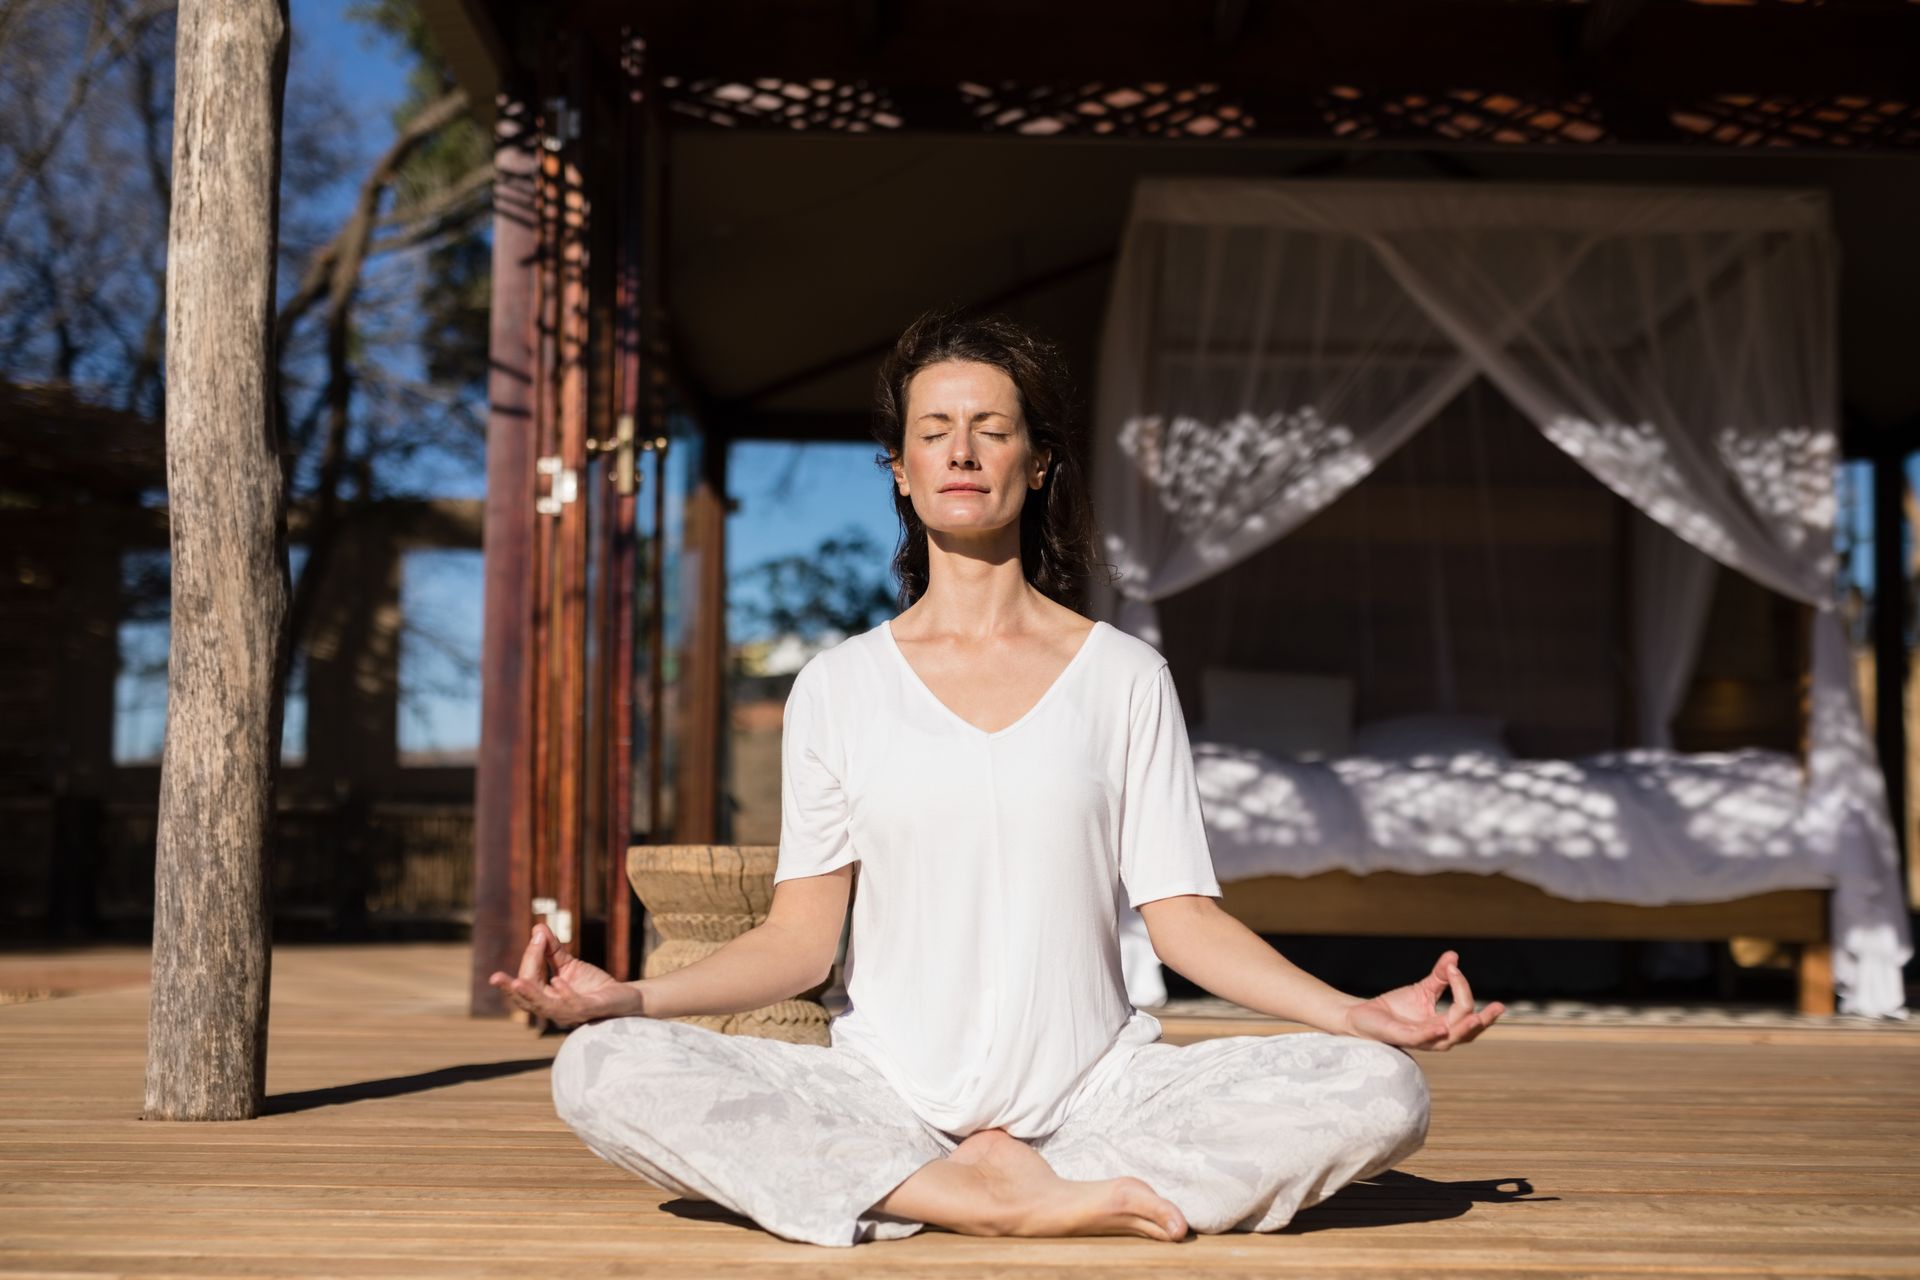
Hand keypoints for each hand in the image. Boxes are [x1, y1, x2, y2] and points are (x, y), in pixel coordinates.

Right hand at [488, 923, 634, 1027]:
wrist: (624, 997)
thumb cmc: (593, 985)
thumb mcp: (569, 965)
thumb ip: (552, 951)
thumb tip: (537, 928)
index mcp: (546, 999)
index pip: (529, 980)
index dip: (530, 958)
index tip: (537, 935)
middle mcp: (554, 1010)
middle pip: (527, 1000)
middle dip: (510, 989)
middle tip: (495, 977)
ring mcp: (571, 1012)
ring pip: (545, 1006)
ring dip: (530, 993)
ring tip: (517, 981)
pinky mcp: (590, 1010)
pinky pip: (573, 1005)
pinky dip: (564, 993)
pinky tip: (557, 981)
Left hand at [1340, 950, 1504, 1051]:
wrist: (1364, 1014)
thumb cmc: (1395, 1007)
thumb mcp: (1422, 989)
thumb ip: (1440, 977)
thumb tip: (1454, 956)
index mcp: (1444, 1025)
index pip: (1465, 1012)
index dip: (1463, 989)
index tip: (1454, 968)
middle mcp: (1437, 1036)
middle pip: (1467, 1032)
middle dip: (1484, 1020)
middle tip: (1498, 1007)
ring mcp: (1421, 1039)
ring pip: (1450, 1039)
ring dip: (1464, 1028)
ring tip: (1477, 1017)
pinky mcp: (1403, 1038)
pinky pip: (1422, 1039)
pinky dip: (1433, 1034)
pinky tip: (1442, 1027)